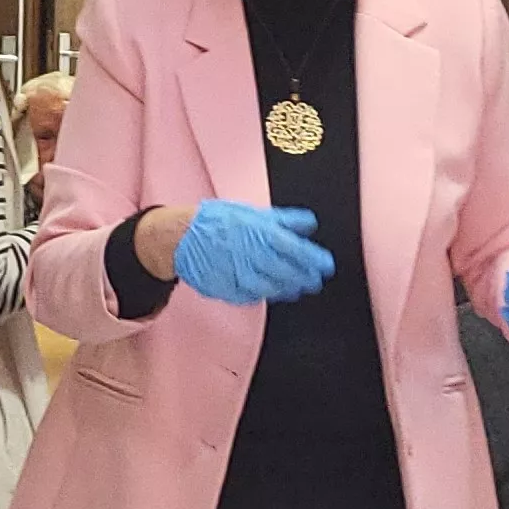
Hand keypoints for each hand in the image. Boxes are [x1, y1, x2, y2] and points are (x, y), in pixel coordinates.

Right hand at [169, 200, 331, 305]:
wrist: (181, 236)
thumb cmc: (217, 221)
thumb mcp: (253, 212)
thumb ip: (284, 220)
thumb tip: (309, 223)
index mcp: (261, 233)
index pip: (297, 250)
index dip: (315, 260)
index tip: (326, 266)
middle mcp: (253, 255)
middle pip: (288, 272)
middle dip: (305, 279)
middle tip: (314, 281)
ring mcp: (239, 275)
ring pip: (272, 288)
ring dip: (287, 290)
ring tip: (295, 289)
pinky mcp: (227, 289)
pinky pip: (251, 297)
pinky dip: (262, 295)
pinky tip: (269, 292)